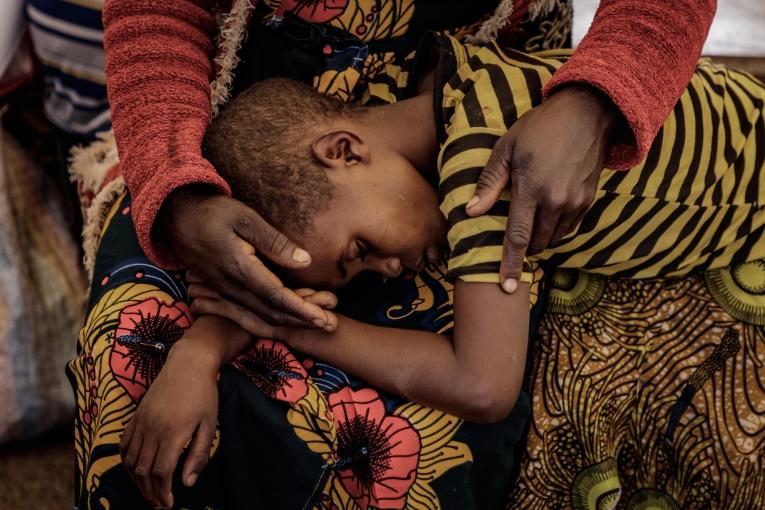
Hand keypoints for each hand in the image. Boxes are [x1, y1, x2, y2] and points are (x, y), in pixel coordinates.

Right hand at [119, 332, 219, 508]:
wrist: (188, 364)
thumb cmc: (204, 394)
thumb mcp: (210, 425)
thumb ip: (198, 455)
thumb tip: (187, 483)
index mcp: (173, 433)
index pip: (161, 472)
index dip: (163, 492)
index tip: (168, 504)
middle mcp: (152, 429)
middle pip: (143, 471)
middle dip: (149, 492)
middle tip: (158, 504)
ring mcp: (141, 422)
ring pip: (130, 461)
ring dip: (136, 481)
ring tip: (148, 492)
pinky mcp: (135, 416)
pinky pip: (124, 444)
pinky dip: (126, 462)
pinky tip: (135, 470)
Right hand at [156, 188, 336, 329]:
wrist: (174, 217)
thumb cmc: (212, 212)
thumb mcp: (245, 219)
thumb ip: (274, 243)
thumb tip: (305, 261)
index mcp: (240, 270)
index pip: (277, 297)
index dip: (302, 310)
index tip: (324, 318)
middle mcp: (232, 287)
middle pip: (272, 313)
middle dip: (303, 322)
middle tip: (331, 325)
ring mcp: (225, 292)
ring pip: (261, 316)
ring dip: (290, 323)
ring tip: (316, 324)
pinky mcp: (222, 291)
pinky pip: (249, 313)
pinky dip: (271, 320)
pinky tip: (285, 322)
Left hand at [466, 85, 617, 292]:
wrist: (586, 114)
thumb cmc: (539, 128)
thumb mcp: (506, 148)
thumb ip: (489, 182)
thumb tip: (471, 211)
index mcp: (531, 189)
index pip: (518, 237)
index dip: (511, 264)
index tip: (506, 287)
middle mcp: (556, 201)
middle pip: (536, 242)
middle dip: (523, 247)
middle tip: (513, 233)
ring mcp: (575, 203)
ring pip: (553, 238)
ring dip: (539, 237)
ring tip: (531, 216)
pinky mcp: (587, 201)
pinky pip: (567, 228)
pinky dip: (555, 228)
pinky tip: (547, 210)